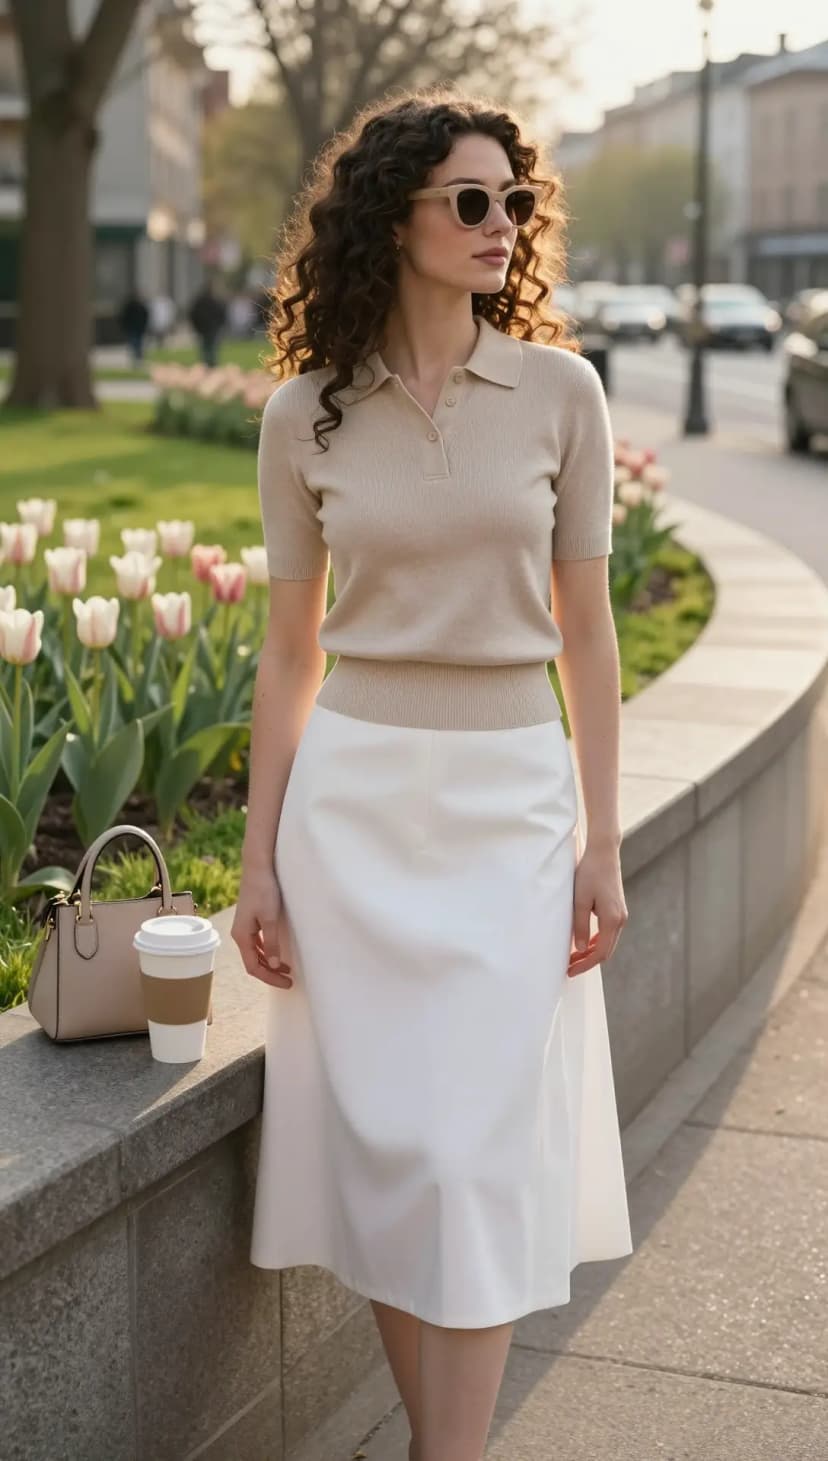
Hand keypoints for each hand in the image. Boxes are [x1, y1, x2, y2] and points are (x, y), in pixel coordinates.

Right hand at [230, 866, 292, 988]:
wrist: (258, 867)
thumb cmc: (264, 890)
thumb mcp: (270, 918)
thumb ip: (271, 943)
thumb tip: (271, 965)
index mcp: (241, 936)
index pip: (253, 967)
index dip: (269, 978)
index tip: (287, 983)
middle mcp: (239, 934)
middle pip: (253, 962)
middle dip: (270, 973)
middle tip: (289, 980)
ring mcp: (243, 927)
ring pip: (255, 953)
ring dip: (269, 963)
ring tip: (286, 969)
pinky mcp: (249, 920)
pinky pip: (256, 943)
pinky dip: (266, 952)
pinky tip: (277, 953)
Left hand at [567, 841, 627, 977]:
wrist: (604, 853)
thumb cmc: (589, 873)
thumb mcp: (580, 900)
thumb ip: (580, 925)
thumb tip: (579, 949)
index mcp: (612, 919)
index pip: (600, 952)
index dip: (585, 964)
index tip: (570, 970)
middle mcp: (620, 920)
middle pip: (605, 951)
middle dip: (587, 961)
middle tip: (569, 968)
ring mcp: (621, 915)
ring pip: (607, 942)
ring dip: (591, 952)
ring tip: (573, 958)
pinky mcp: (617, 909)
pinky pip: (607, 933)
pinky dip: (596, 941)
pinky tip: (583, 943)